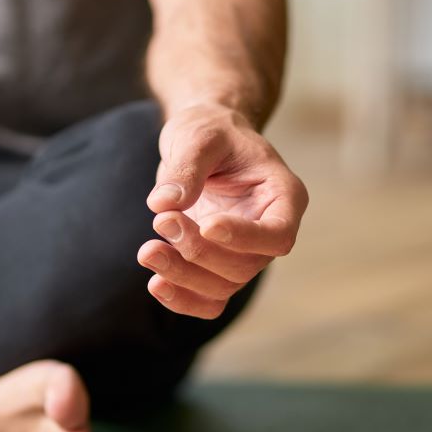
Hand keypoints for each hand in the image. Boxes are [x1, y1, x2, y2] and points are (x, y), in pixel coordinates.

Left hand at [137, 103, 308, 318]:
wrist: (203, 141)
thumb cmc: (211, 130)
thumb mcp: (200, 135)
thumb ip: (187, 167)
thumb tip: (164, 203)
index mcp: (284, 197)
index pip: (278, 234)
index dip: (245, 238)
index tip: (208, 224)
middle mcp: (270, 230)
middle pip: (244, 265)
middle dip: (198, 251)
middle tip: (162, 220)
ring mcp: (246, 253)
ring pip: (223, 287)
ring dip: (182, 276)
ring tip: (147, 251)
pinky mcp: (218, 266)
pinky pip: (208, 300)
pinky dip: (182, 299)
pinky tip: (155, 283)